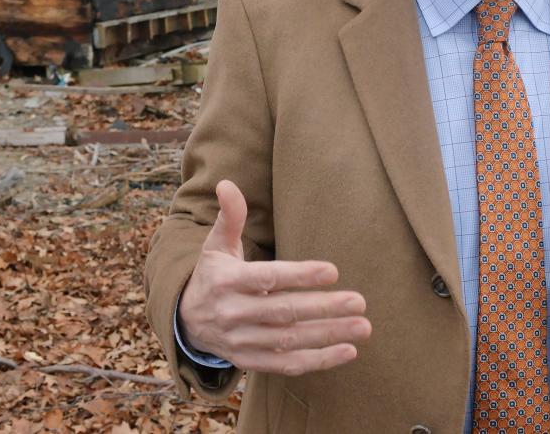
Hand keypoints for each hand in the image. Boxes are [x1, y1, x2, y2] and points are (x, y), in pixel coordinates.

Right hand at [178, 180, 370, 374]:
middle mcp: (234, 314)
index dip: (299, 276)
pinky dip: (318, 361)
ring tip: (363, 326)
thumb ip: (229, 217)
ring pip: (289, 341)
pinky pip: (287, 365)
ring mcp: (243, 341)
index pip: (267, 279)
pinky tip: (348, 351)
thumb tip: (227, 184)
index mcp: (226, 282)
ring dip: (328, 335)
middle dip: (323, 308)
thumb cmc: (213, 275)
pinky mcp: (251, 361)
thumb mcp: (216, 246)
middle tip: (359, 301)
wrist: (186, 323)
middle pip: (283, 312)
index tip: (332, 271)